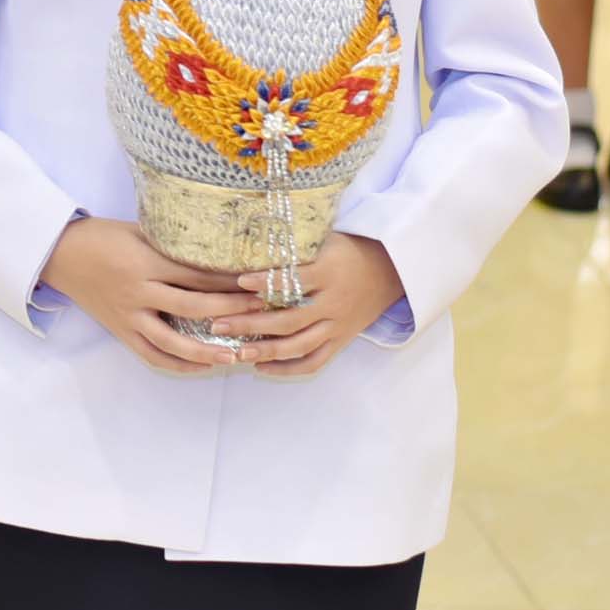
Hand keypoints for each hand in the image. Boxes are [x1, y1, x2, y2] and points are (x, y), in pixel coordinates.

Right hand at [41, 215, 263, 376]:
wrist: (60, 254)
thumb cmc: (103, 236)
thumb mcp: (140, 230)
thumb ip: (174, 244)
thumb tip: (218, 249)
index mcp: (146, 262)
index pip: (197, 276)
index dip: (230, 282)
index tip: (260, 284)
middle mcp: (139, 291)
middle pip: (193, 308)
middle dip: (231, 312)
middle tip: (262, 314)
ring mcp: (129, 315)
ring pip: (173, 342)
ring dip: (207, 351)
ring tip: (235, 356)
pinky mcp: (120, 331)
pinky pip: (152, 355)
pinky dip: (178, 364)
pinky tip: (202, 366)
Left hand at [208, 233, 404, 377]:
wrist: (391, 269)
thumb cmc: (349, 250)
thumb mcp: (326, 239)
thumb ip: (295, 246)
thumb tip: (249, 241)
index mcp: (329, 273)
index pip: (295, 280)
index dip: (266, 282)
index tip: (239, 281)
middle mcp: (333, 303)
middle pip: (289, 320)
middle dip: (251, 324)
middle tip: (219, 324)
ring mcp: (338, 325)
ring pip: (300, 345)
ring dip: (265, 351)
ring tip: (235, 352)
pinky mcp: (341, 340)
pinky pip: (315, 361)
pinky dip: (288, 369)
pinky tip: (261, 368)